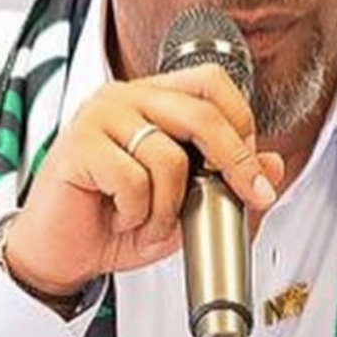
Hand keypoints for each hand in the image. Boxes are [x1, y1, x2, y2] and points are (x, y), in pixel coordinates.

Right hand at [2, 64, 284, 295]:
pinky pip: (133, 179)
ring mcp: (99, 116)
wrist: (63, 253)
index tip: (253, 168)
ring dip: (170, 205)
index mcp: (152, 98)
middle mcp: (126, 98)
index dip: (241, 122)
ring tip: (149, 221)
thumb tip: (274, 163)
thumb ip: (228, 182)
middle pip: (201, 112)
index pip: (211, 83)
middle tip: (247, 195)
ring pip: (169, 155)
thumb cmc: (116, 222)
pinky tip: (121, 218)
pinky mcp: (78, 145)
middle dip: (233, 161)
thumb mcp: (186, 205)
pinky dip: (138, 212)